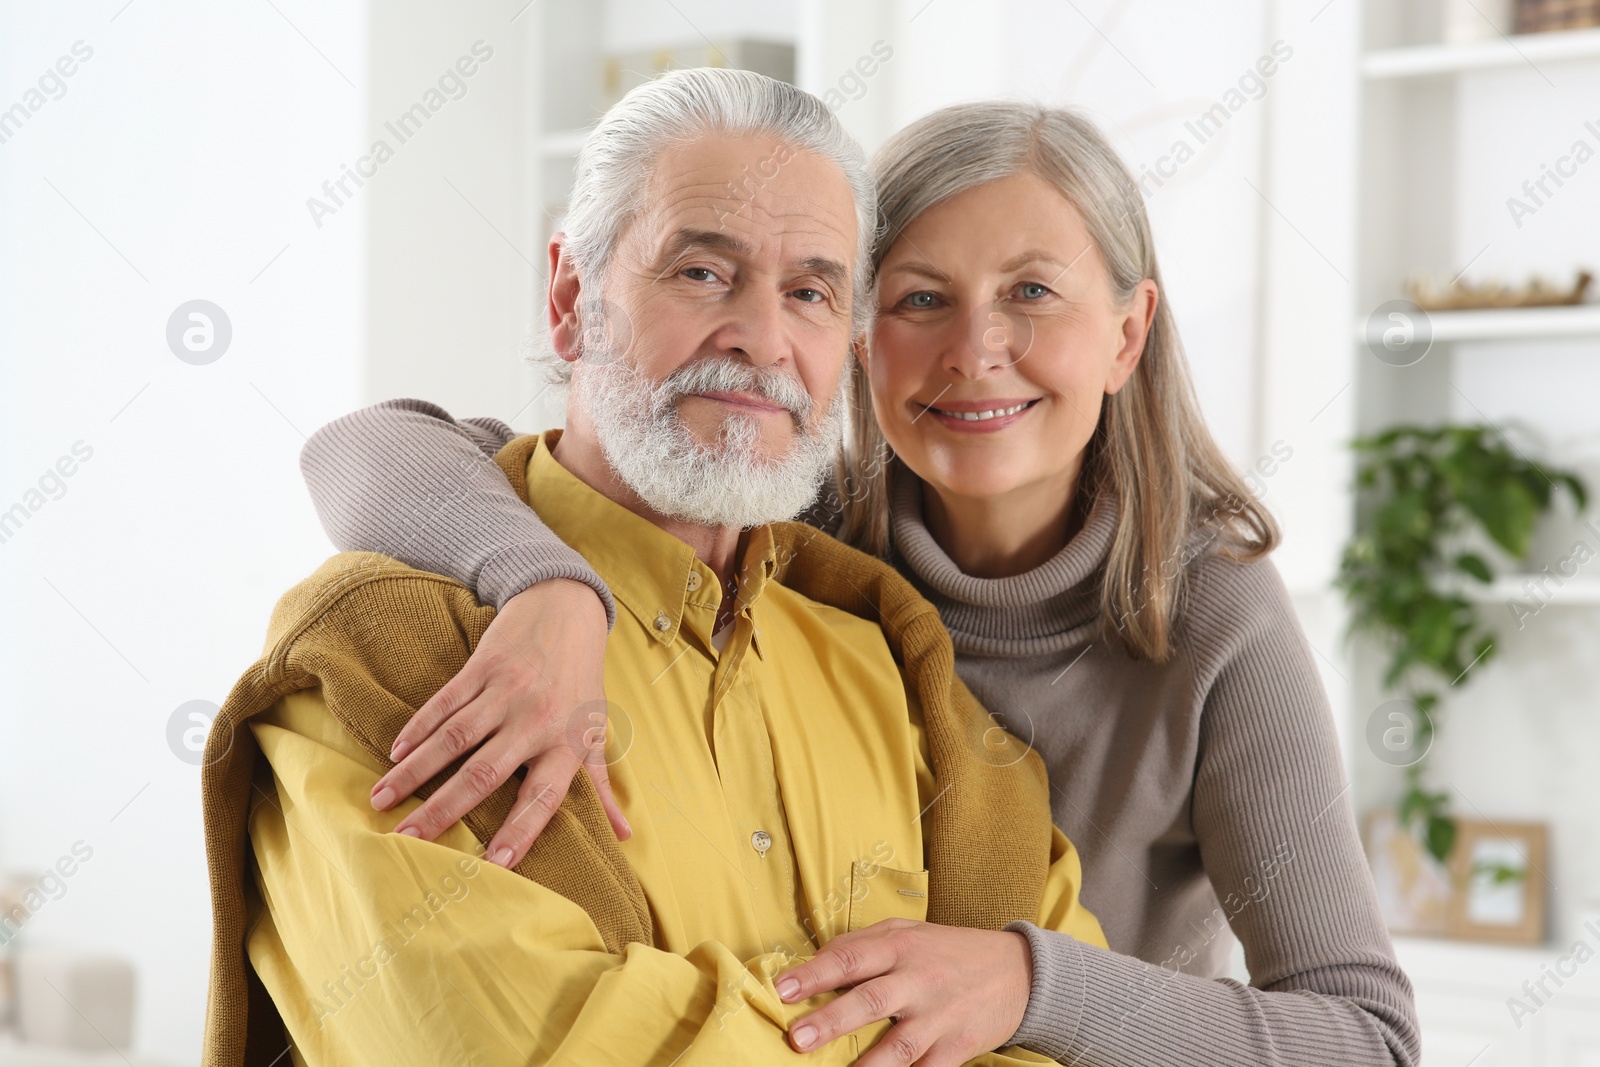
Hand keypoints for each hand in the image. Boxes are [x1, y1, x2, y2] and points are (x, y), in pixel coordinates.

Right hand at [369, 578, 627, 865]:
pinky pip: (443, 703)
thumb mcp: (595, 730)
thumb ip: (602, 785)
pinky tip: (395, 754)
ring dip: (414, 772)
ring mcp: (506, 691)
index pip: (543, 797)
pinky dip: (417, 729)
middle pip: (483, 773)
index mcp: (566, 743)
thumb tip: (625, 835)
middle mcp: (535, 720)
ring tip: (381, 801)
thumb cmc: (581, 681)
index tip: (496, 864)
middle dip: (442, 810)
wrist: (567, 609)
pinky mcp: (483, 666)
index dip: (522, 830)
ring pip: (453, 739)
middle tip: (406, 841)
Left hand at [775, 919, 1032, 1065]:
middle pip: (870, 1001)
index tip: (781, 989)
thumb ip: (863, 944)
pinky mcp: (957, 1047)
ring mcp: (939, 1017)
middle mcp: (918, 980)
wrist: (1019, 971)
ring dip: (867, 1065)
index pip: (850, 957)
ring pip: (899, 1046)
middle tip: (797, 1038)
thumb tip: (814, 962)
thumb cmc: (948, 950)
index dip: (814, 974)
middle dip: (831, 1021)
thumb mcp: (908, 931)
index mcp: (900, 946)